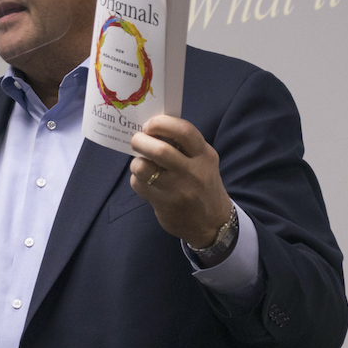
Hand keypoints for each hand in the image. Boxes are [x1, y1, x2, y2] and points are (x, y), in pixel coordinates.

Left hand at [128, 115, 231, 255]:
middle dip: (140, 140)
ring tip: (140, 163)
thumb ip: (184, 145)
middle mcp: (193, 171)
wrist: (212, 223)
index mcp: (204, 155)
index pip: (183, 131)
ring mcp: (178, 190)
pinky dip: (136, 179)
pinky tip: (144, 181)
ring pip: (143, 168)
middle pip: (159, 149)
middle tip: (137, 141)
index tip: (149, 125)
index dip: (161, 123)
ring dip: (136, 162)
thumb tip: (152, 129)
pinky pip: (139, 185)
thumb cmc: (203, 184)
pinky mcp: (165, 204)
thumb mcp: (203, 161)